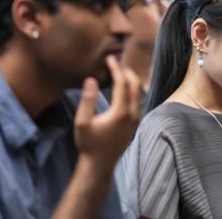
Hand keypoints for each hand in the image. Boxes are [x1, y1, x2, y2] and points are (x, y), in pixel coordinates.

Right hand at [73, 55, 141, 170]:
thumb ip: (87, 101)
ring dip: (131, 80)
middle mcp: (133, 114)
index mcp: (121, 112)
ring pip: (139, 93)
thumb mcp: (82, 123)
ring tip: (120, 72)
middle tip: (117, 62)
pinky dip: (133, 90)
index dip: (117, 68)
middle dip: (127, 71)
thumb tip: (91, 80)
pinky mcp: (136, 123)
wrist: (100, 164)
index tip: (111, 58)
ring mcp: (137, 119)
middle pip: (135, 85)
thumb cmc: (88, 144)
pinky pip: (138, 101)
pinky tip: (124, 88)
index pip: (122, 83)